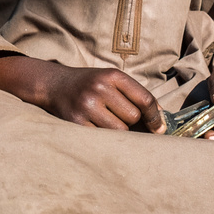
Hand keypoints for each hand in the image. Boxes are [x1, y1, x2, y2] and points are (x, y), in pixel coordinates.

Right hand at [0, 54, 164, 132]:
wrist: (53, 84)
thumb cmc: (90, 84)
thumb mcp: (111, 80)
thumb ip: (135, 96)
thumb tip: (160, 124)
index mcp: (113, 76)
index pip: (145, 100)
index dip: (155, 117)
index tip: (158, 128)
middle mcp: (100, 88)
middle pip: (133, 118)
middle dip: (132, 123)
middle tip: (122, 120)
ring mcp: (86, 105)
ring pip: (119, 131)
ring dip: (118, 132)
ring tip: (108, 124)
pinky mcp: (75, 122)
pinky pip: (101, 138)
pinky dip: (103, 138)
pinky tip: (97, 129)